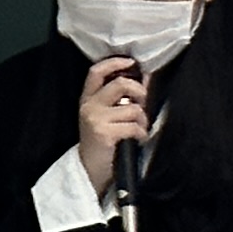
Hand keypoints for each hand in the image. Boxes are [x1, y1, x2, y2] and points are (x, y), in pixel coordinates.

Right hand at [76, 54, 148, 193]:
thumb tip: (145, 77)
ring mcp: (95, 119)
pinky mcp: (103, 133)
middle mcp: (88, 106)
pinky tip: (137, 139)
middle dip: (139, 92)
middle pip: (120, 84)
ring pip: (132, 108)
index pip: (96, 72)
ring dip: (142, 120)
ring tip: (139, 128)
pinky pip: (134, 126)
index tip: (132, 62)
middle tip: (142, 103)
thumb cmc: (103, 141)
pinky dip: (141, 133)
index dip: (115, 63)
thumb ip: (121, 97)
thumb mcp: (106, 116)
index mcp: (87, 99)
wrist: (90, 169)